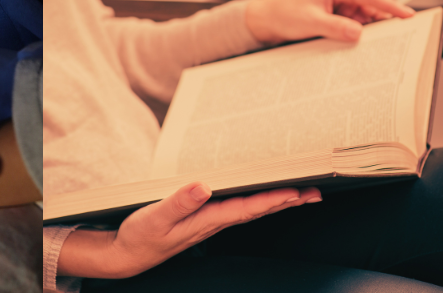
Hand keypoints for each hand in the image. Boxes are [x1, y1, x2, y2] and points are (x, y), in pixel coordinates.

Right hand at [58, 182, 320, 278]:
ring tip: (299, 194)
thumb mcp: (154, 217)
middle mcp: (212, 223)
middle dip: (285, 202)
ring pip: (249, 211)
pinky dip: (254, 202)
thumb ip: (178, 202)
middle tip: (314, 192)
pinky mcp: (202, 221)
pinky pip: (236, 210)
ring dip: (275, 202)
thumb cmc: (140, 235)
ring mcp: (209, 223)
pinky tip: (260, 198)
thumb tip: (203, 186)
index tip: (296, 191)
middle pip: (256, 210)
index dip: (271, 200)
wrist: (128, 255)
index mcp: (205, 220)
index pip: (246, 208)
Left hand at [245, 0, 414, 44]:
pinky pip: (356, 26)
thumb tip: (358, 33)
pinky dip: (359, 35)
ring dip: (370, 31)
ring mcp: (341, 5)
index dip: (392, 6)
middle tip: (395, 38)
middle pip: (373, 7)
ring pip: (366, 19)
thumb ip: (335, 27)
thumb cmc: (283, 14)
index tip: (408, 16)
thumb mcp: (310, 22)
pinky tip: (361, 46)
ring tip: (376, 46)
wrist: (266, 20)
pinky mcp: (338, 16)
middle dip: (383, 22)